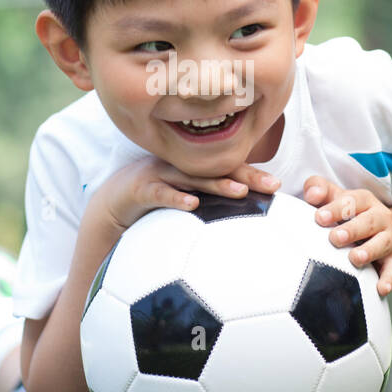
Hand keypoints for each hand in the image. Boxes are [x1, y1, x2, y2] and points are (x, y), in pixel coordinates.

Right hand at [96, 156, 281, 232]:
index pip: (229, 168)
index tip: (277, 185)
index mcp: (194, 168)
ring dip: (217, 184)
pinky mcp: (142, 188)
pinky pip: (161, 192)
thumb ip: (211, 207)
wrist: (114, 198)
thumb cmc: (156, 199)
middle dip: (246, 175)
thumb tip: (244, 225)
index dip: (253, 174)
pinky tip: (192, 205)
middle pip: (217, 168)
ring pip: (193, 177)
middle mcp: (181, 166)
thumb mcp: (184, 200)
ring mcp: (161, 174)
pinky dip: (176, 197)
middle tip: (272, 185)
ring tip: (240, 192)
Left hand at [303, 175, 391, 296]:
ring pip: (382, 244)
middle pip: (369, 221)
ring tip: (354, 258)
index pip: (352, 201)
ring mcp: (388, 240)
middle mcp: (380, 218)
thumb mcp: (333, 198)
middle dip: (353, 230)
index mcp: (364, 200)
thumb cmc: (344, 214)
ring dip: (369, 251)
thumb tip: (311, 194)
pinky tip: (381, 289)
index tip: (319, 218)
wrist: (372, 233)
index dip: (336, 209)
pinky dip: (388, 279)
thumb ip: (319, 190)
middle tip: (335, 238)